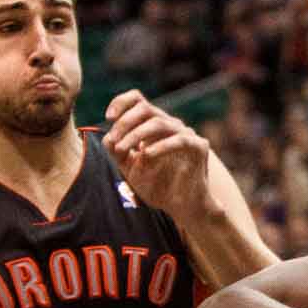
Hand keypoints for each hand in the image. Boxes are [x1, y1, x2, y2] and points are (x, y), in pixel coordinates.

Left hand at [103, 91, 214, 222]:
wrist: (182, 208)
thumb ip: (119, 153)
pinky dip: (160, 146)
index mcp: (155, 126)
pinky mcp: (199, 147)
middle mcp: (171, 126)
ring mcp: (187, 135)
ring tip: (122, 150)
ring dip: (136, 135)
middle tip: (113, 141)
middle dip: (124, 122)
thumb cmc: (157, 187)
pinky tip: (145, 156)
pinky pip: (179, 140)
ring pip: (159, 122)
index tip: (108, 117)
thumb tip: (108, 137)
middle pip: (146, 108)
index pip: (138, 100)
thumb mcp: (130, 169)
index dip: (121, 102)